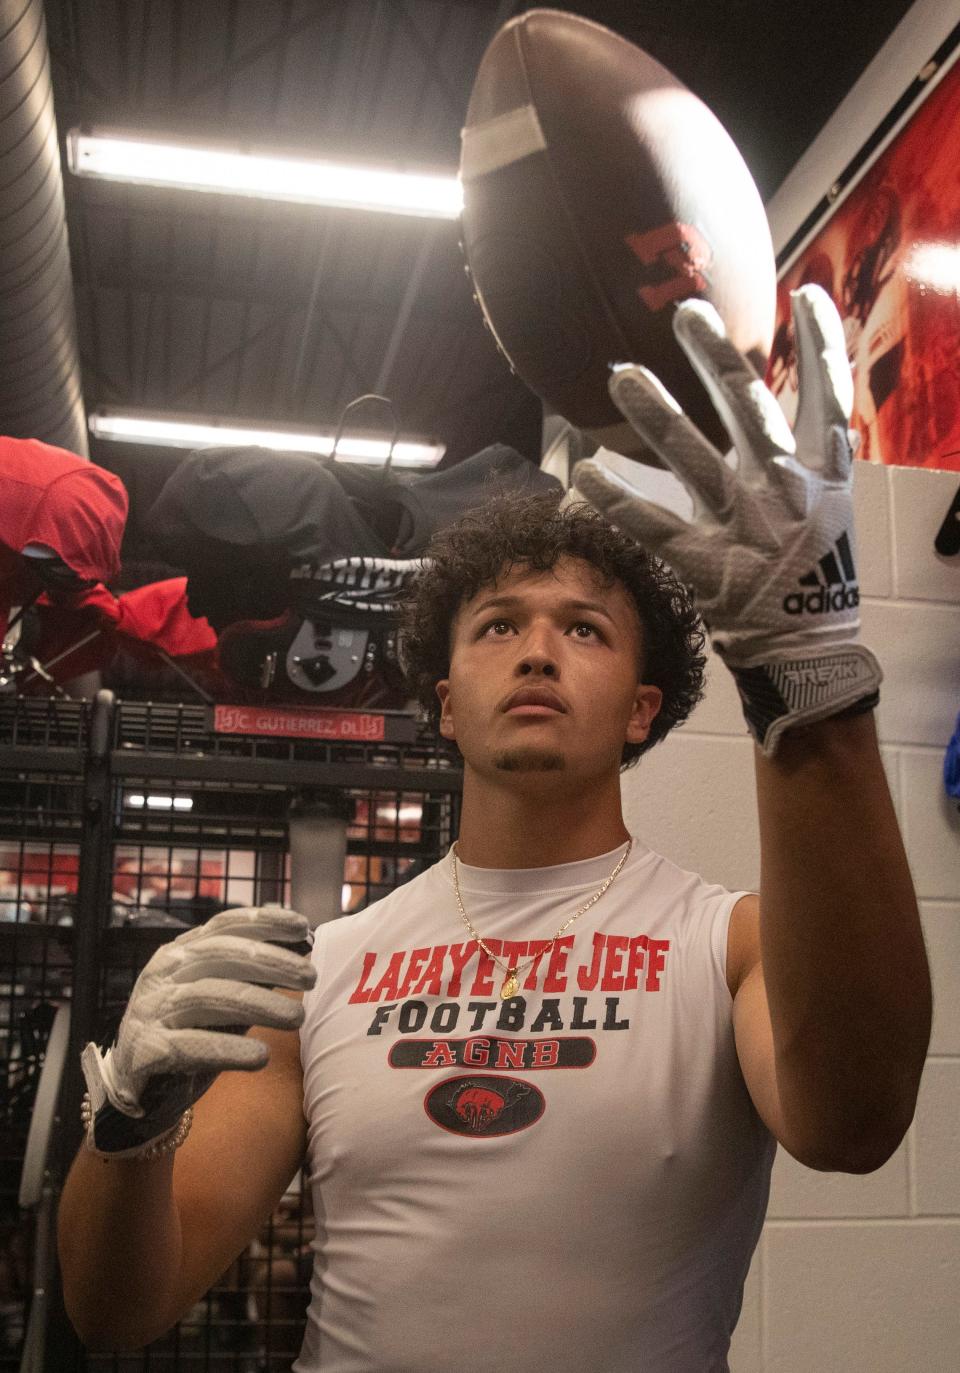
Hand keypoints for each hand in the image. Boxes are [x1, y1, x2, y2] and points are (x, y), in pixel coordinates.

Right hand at [81, 905, 316, 1156]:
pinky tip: (260, 1056)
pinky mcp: (144, 1051)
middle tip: (311, 977)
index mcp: (181, 952)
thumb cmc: (188, 1032)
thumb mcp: (221, 996)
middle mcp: (162, 973)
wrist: (136, 1087)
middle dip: (271, 962)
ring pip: (208, 996)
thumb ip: (252, 974)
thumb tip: (302, 942)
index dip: (264, 922)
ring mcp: (150, 1010)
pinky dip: (228, 1049)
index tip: (303, 927)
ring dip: (259, 1004)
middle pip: (220, 955)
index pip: (224, 926)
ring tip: (297, 1018)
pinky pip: (189, 1046)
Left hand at [573, 284, 880, 753]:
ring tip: (619, 376)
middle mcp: (784, 489)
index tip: (807, 294)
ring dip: (653, 412)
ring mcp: (743, 526)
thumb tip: (773, 404)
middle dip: (715, 358)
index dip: (822, 342)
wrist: (806, 646)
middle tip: (685, 313)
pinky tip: (583, 473)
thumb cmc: (812, 570)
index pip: (830, 394)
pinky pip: (651, 524)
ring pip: (692, 456)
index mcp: (823, 472)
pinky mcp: (704, 563)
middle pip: (748, 409)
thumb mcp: (829, 505)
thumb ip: (804, 454)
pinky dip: (614, 498)